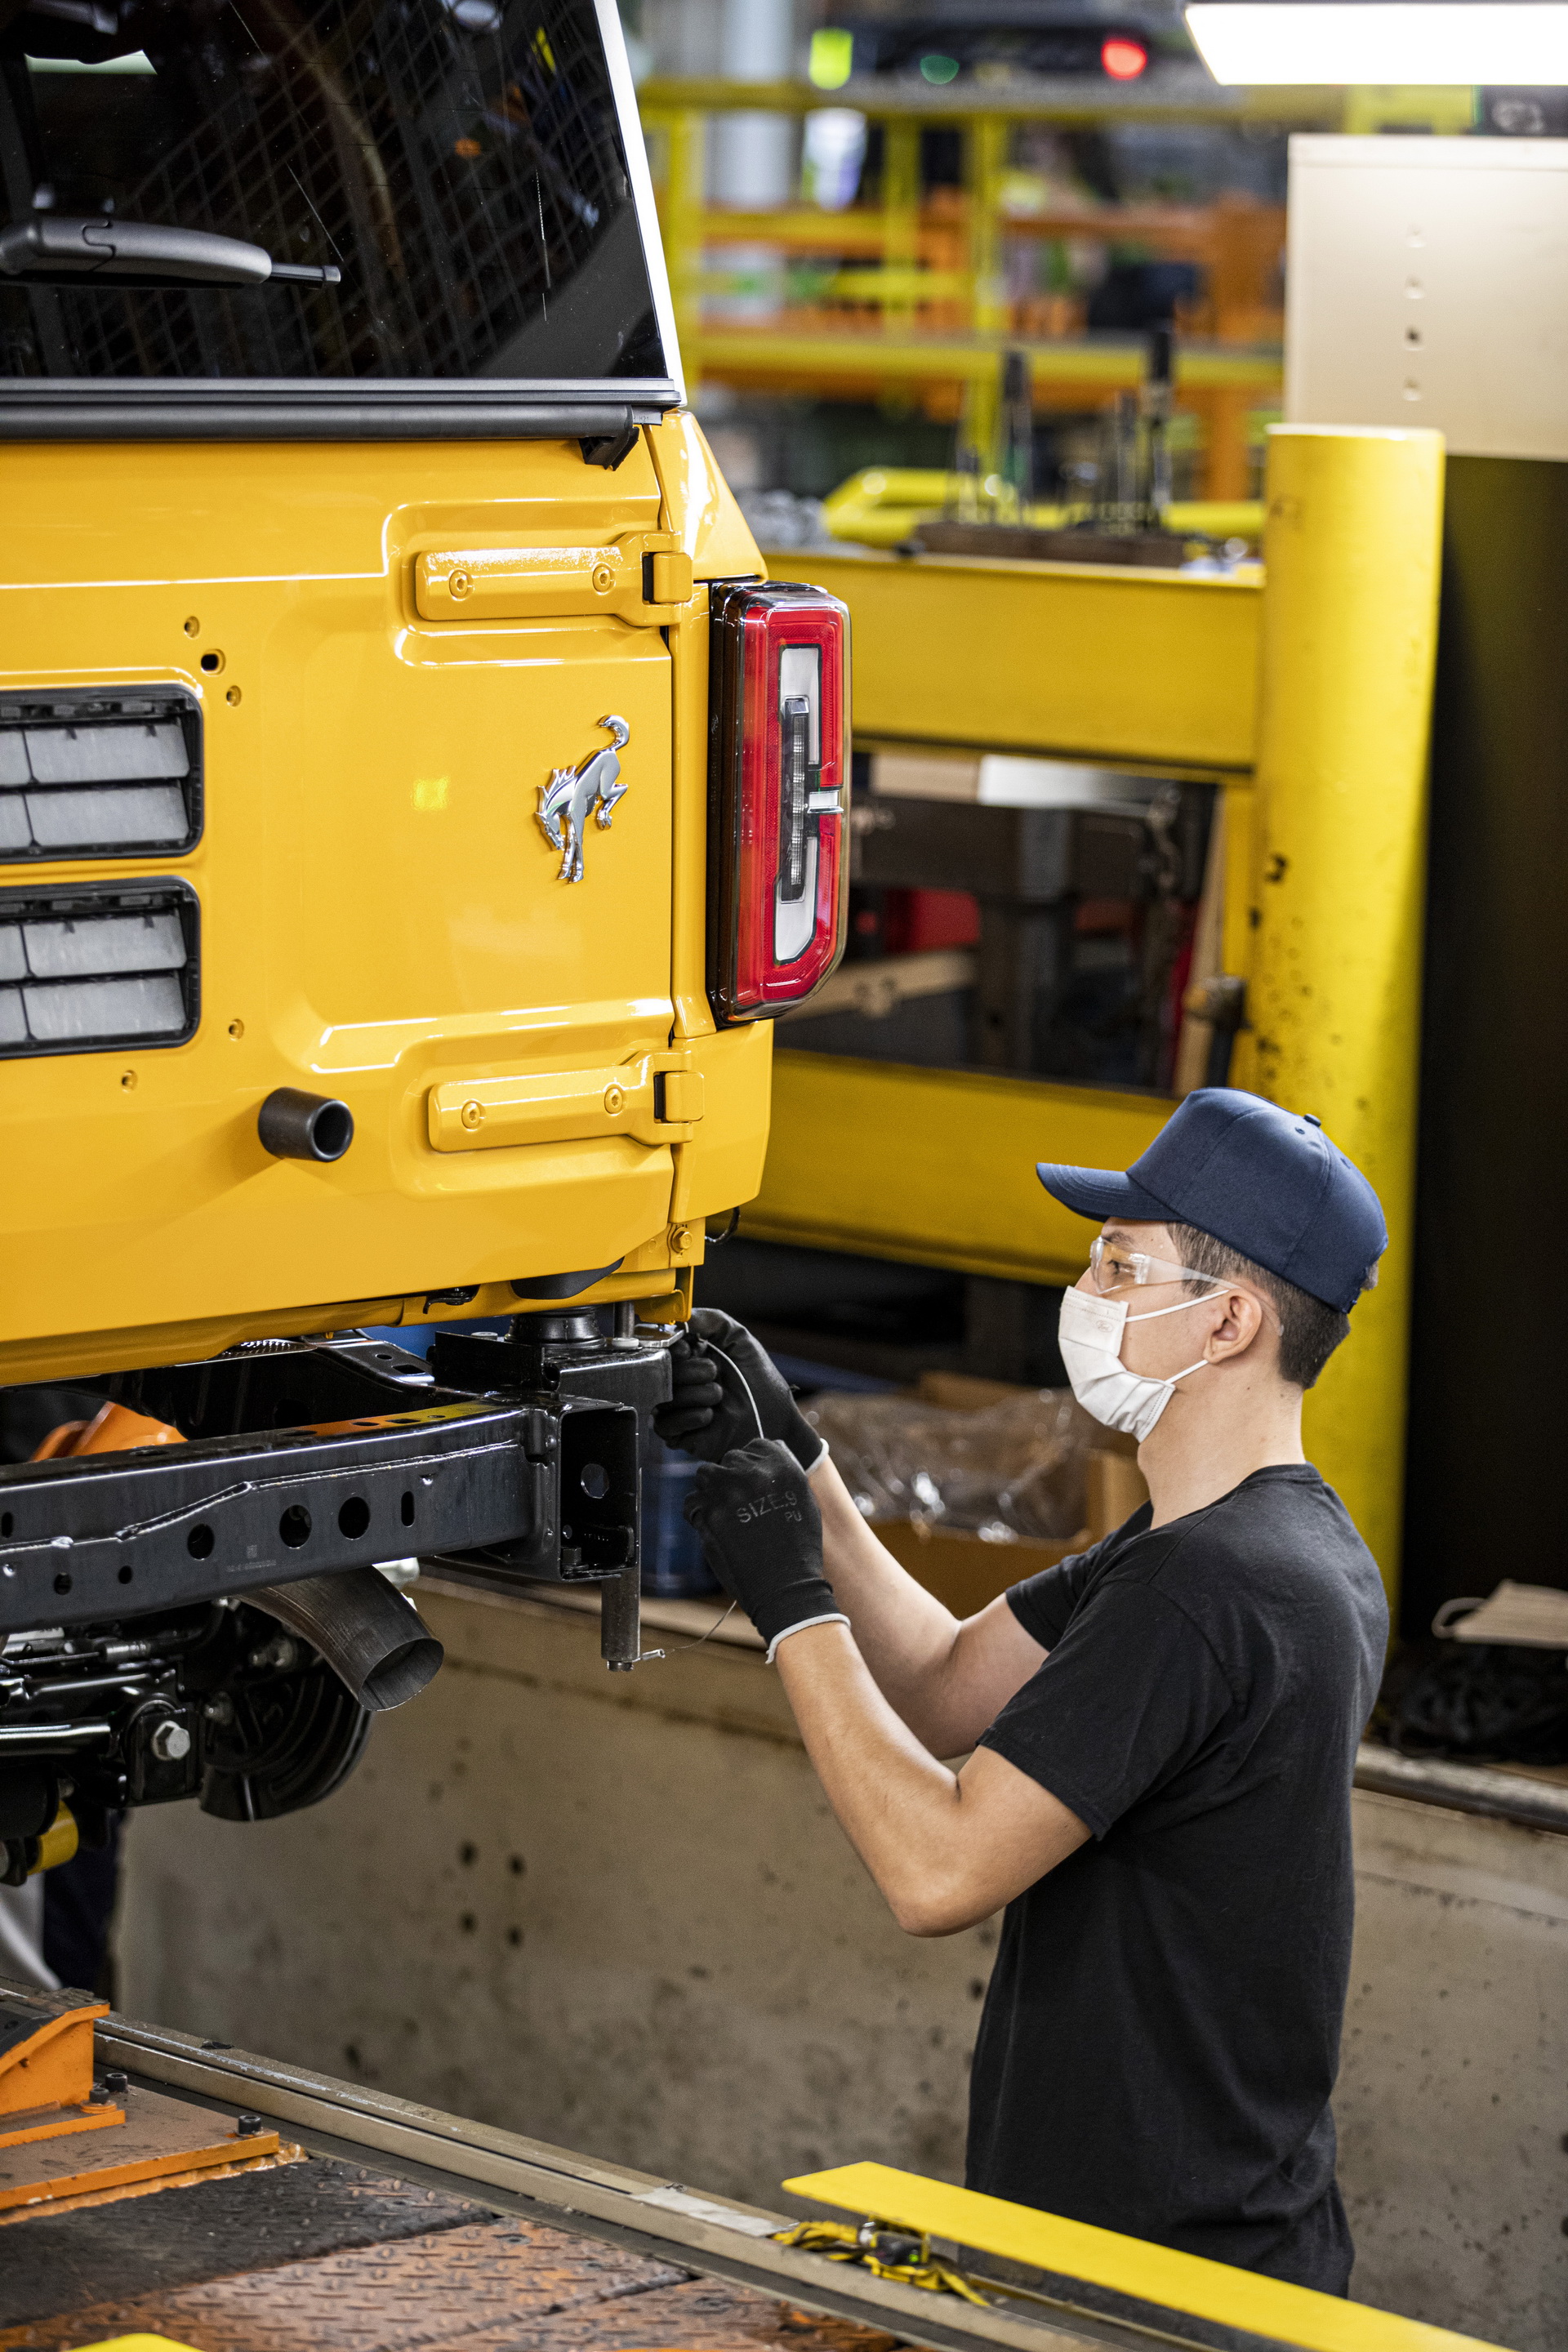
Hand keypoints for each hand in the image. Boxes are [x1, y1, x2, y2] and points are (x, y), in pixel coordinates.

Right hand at [653, 1309, 824, 1471]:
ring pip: (663, 1398)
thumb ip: (711, 1320)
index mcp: (688, 1356)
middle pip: (659, 1371)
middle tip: (714, 1374)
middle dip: (690, 1371)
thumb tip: (679, 1316)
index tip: (687, 1350)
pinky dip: (690, 1418)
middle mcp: (678, 1380)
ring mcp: (676, 1408)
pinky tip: (710, 1416)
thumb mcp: (739, 1339)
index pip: (660, 1347)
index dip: (670, 1347)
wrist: (775, 1418)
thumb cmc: (760, 1380)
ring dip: (696, 1395)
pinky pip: (665, 1426)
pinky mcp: (679, 1435)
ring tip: (719, 1396)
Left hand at [685, 1440, 844, 1660]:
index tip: (755, 1483)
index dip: (753, 1464)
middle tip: (742, 1504)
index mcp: (783, 1466)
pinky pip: (693, 1502)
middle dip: (733, 1477)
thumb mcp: (803, 1501)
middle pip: (730, 1458)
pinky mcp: (710, 1514)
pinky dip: (699, 1512)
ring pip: (706, 1474)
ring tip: (728, 1514)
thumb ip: (781, 1474)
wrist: (785, 1588)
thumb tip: (757, 1461)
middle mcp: (754, 1472)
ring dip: (713, 1490)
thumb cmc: (798, 1548)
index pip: (757, 1446)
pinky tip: (715, 1527)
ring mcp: (729, 1492)